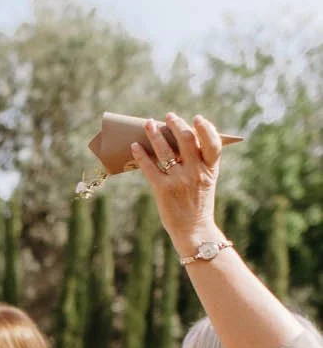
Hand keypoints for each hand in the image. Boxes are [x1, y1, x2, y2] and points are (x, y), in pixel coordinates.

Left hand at [129, 113, 221, 254]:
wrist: (194, 230)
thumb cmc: (198, 202)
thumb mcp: (207, 180)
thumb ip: (200, 162)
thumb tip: (180, 138)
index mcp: (210, 169)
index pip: (212, 143)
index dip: (206, 128)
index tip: (197, 118)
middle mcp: (196, 172)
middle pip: (186, 140)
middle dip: (176, 125)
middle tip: (168, 117)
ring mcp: (179, 180)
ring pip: (165, 150)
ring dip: (155, 133)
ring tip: (149, 123)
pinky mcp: (163, 190)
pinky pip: (149, 167)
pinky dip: (140, 154)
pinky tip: (134, 146)